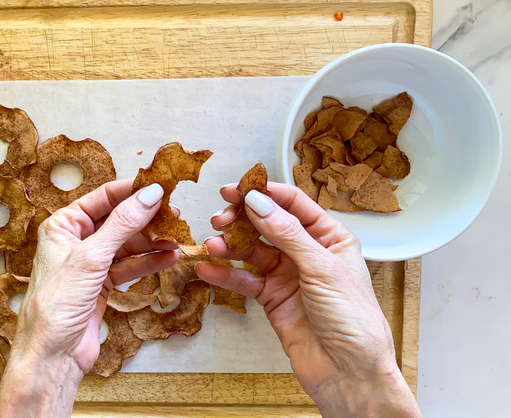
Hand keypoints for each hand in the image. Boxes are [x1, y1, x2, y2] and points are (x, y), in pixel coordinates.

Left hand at [0, 179, 177, 416]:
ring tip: (176, 239)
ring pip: (127, 244)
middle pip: (117, 220)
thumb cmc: (55, 305)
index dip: (131, 191)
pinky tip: (169, 258)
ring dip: (151, 242)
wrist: (52, 355)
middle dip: (146, 218)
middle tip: (174, 216)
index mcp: (62, 226)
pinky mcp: (101, 286)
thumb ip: (123, 224)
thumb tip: (149, 194)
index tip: (160, 187)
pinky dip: (149, 262)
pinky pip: (130, 267)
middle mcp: (75, 242)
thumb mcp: (91, 257)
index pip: (102, 198)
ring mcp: (89, 264)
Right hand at [196, 182, 420, 417]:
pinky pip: (245, 280)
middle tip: (219, 218)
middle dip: (242, 219)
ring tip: (212, 245)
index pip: (294, 204)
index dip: (264, 193)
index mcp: (331, 238)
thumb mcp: (322, 269)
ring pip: (252, 252)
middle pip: (268, 225)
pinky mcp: (272, 299)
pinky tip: (208, 268)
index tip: (236, 189)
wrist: (349, 373)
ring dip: (231, 247)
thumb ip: (287, 233)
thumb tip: (258, 202)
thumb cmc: (353, 320)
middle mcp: (308, 253)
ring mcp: (289, 276)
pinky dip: (226, 275)